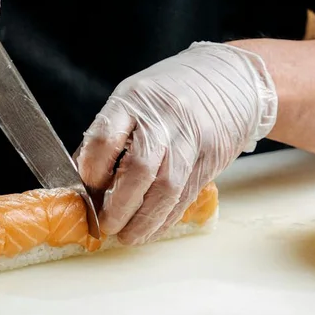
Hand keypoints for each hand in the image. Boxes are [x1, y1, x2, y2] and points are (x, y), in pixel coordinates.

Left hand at [75, 42, 278, 244]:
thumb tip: (81, 177)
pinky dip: (167, 217)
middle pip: (139, 168)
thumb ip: (110, 132)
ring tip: (127, 237)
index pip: (107, 137)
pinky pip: (186, 195)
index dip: (93, 170)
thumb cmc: (173, 89)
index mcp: (135, 98)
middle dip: (119, 205)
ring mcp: (192, 138)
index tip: (87, 190)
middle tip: (105, 226)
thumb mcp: (135, 96)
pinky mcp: (212, 157)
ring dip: (144, 220)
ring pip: (166, 188)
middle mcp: (164, 117)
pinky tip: (152, 228)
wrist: (232, 77)